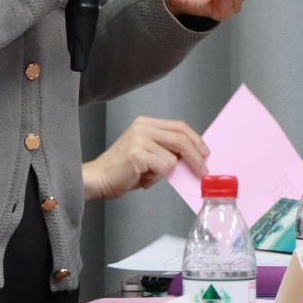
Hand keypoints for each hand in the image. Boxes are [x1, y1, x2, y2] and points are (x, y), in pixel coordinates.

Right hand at [83, 116, 209, 201]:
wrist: (98, 179)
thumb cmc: (122, 170)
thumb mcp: (147, 153)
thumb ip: (165, 150)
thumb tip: (191, 158)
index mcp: (145, 124)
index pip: (179, 127)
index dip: (196, 140)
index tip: (205, 153)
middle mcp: (143, 127)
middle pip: (181, 138)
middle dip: (196, 156)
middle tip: (203, 170)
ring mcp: (140, 139)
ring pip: (173, 158)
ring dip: (166, 173)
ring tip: (148, 176)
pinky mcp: (138, 154)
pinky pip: (164, 168)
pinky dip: (157, 178)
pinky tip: (142, 178)